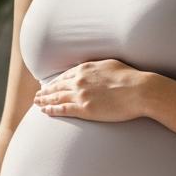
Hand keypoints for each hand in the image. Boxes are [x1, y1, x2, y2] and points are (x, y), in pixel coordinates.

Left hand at [32, 58, 148, 122]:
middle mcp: (79, 81)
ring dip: (45, 100)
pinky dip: (52, 110)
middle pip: (57, 86)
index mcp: (85, 69)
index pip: (65, 76)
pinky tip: (45, 111)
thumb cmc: (130, 77)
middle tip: (38, 95)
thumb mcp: (110, 64)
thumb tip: (93, 68)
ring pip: (57, 97)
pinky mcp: (84, 109)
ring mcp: (80, 95)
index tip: (50, 85)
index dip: (56, 81)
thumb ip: (97, 67)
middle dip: (46, 91)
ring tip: (37, 103)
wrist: (138, 90)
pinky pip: (63, 109)